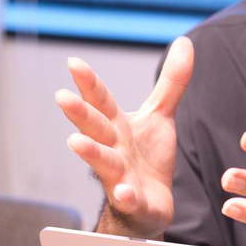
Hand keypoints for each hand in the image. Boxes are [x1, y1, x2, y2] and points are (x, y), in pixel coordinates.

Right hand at [55, 36, 193, 237]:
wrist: (150, 204)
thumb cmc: (147, 158)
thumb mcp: (160, 116)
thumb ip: (170, 82)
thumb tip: (184, 41)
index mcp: (116, 126)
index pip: (101, 101)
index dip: (89, 83)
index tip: (73, 62)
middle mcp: (112, 148)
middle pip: (95, 128)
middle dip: (79, 114)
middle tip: (62, 97)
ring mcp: (120, 176)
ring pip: (103, 163)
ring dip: (90, 152)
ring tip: (75, 142)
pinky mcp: (134, 201)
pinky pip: (129, 199)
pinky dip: (126, 196)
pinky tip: (125, 192)